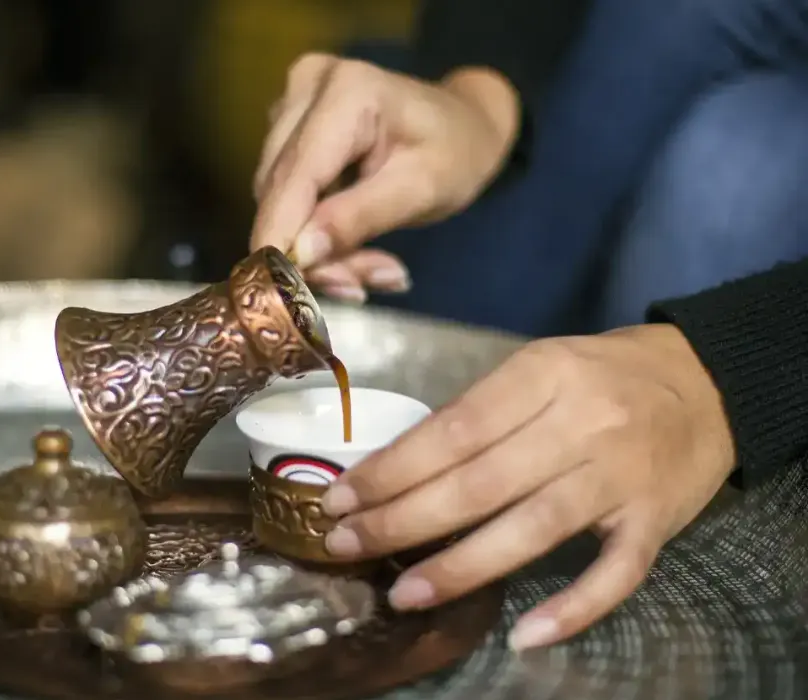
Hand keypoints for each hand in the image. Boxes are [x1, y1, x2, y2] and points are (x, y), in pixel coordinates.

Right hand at [250, 54, 517, 302]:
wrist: (461, 126)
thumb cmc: (454, 154)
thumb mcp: (421, 191)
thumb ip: (358, 219)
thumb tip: (299, 254)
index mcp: (348, 91)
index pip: (297, 175)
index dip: (278, 234)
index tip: (274, 289)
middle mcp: (308, 86)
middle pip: (281, 189)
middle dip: (309, 250)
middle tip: (358, 287)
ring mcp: (292, 102)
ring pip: (276, 196)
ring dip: (313, 246)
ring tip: (369, 269)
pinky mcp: (286, 123)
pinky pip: (282, 191)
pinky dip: (312, 228)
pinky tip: (349, 245)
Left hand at [318, 324, 735, 648]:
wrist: (708, 384)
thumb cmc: (603, 375)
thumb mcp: (539, 367)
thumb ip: (480, 411)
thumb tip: (400, 465)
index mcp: (544, 375)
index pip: (453, 430)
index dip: (392, 470)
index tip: (341, 499)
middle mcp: (582, 424)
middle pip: (479, 483)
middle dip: (402, 519)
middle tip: (345, 546)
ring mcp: (621, 477)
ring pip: (532, 530)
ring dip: (461, 567)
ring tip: (403, 593)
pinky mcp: (655, 523)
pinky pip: (614, 575)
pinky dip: (571, 608)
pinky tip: (523, 636)